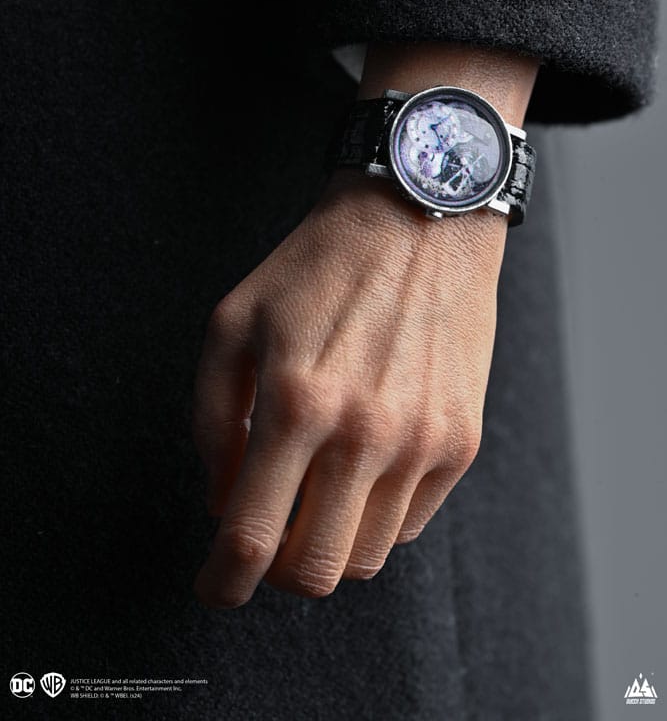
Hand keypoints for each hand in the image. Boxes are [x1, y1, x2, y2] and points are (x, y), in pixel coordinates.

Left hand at [192, 167, 507, 607]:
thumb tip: (223, 498)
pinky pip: (412, 522)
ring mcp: (422, 442)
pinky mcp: (460, 440)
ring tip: (315, 488)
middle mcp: (365, 433)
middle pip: (315, 571)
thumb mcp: (232, 324)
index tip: (216, 588)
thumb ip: (213, 421)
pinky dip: (374, 515)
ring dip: (327, 541)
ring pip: (366, 556)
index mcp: (296, 401)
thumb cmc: (320, 266)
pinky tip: (360, 468)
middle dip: (276, 571)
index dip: (223, 581)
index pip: (252, 538)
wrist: (418, 221)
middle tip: (265, 536)